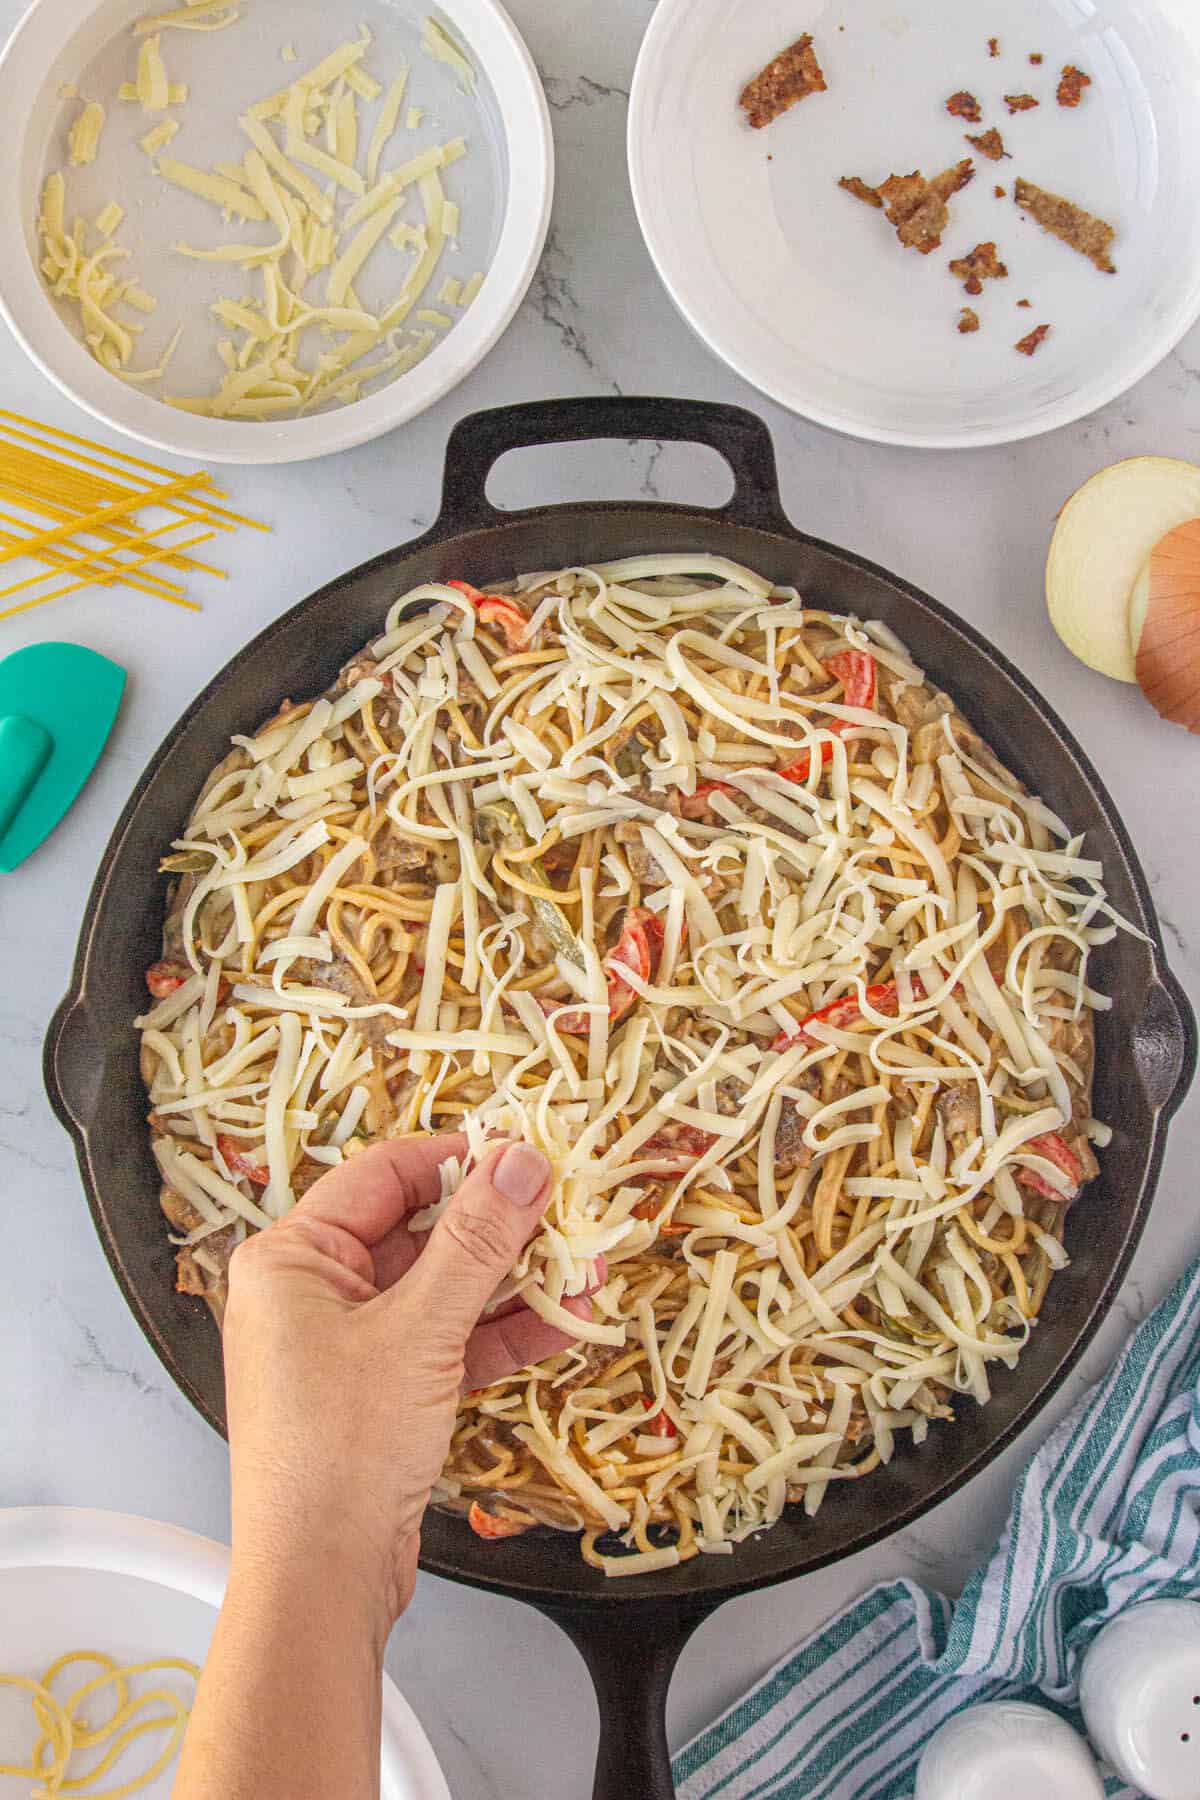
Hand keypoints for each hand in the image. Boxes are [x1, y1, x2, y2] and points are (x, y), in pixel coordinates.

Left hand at [221, 1134, 581, 1633]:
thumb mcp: (418, 1330)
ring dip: (513, 1282)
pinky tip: (563, 1321)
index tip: (526, 1154)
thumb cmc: (339, 1452)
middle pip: (419, 1232)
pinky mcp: (382, 1393)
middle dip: (499, 1229)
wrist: (321, 1582)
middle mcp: (311, 1293)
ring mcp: (348, 1346)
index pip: (382, 1175)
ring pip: (442, 1290)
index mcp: (291, 1259)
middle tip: (568, 1213)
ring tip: (584, 1268)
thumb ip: (476, 1242)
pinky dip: (500, 1333)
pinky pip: (447, 1341)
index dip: (457, 1161)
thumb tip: (521, 1162)